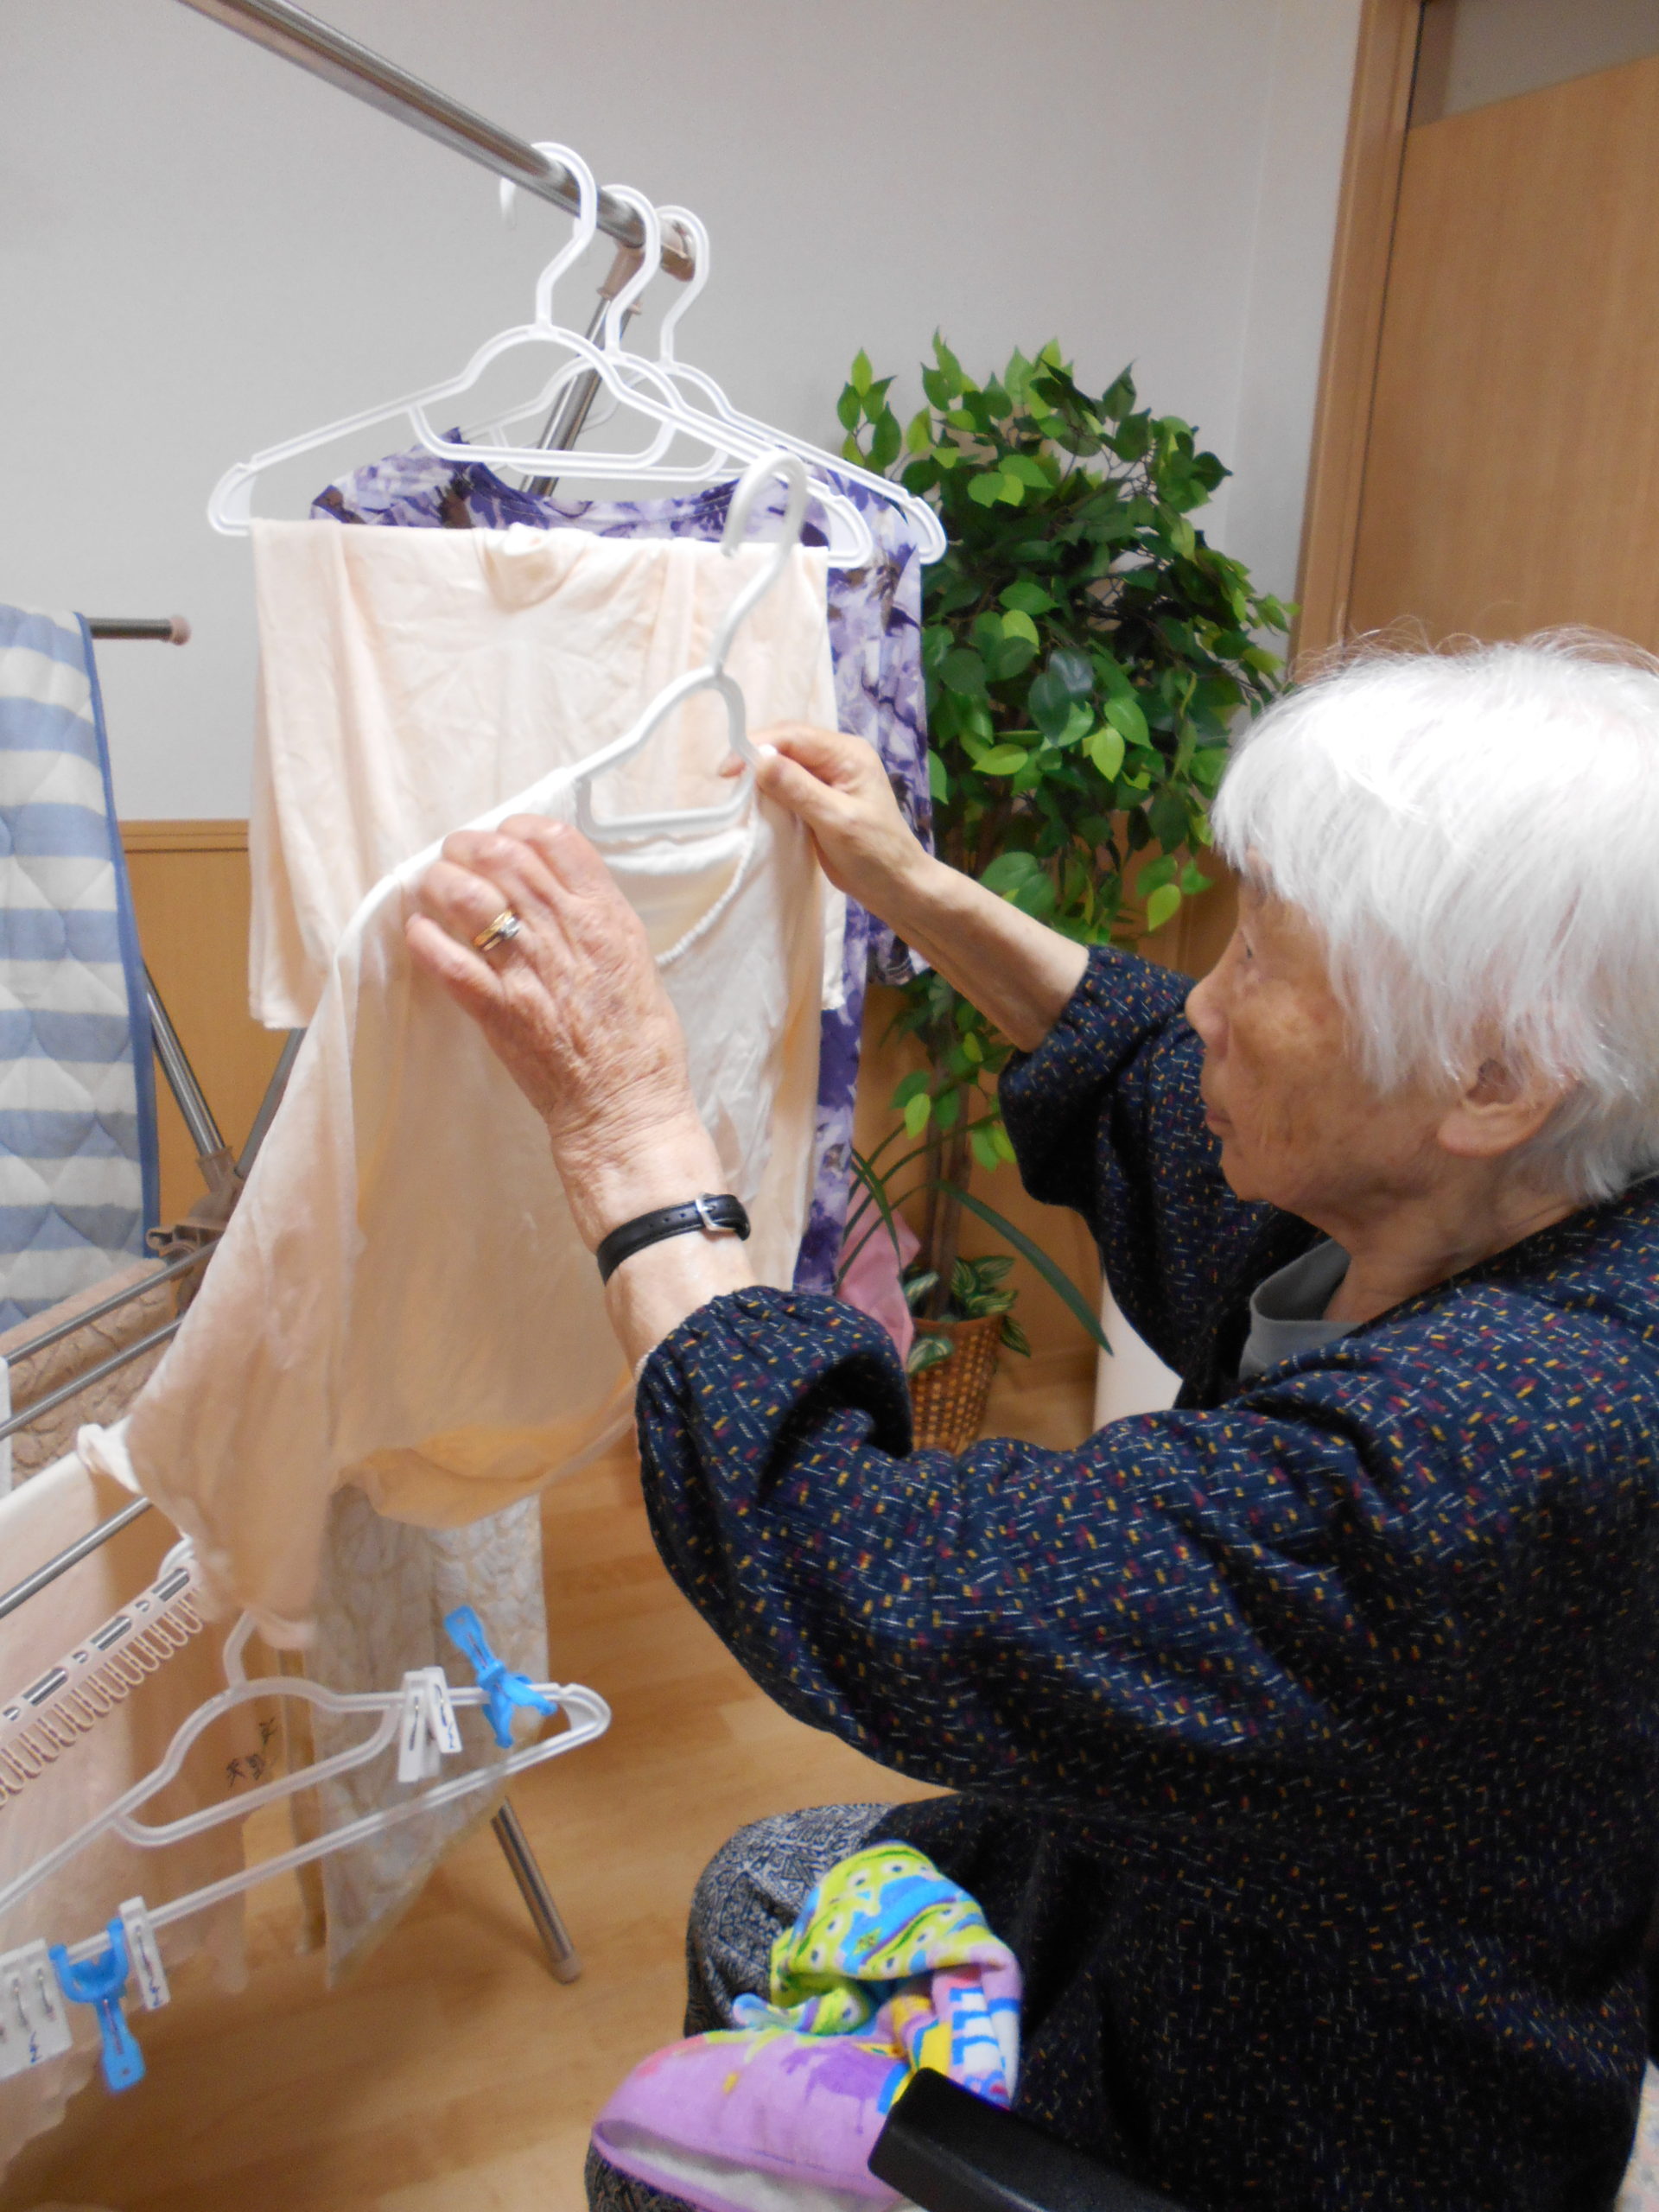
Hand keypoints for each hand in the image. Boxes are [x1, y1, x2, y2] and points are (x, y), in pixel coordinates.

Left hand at [406, 815, 719, 1247]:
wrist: (625, 1107)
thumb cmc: (639, 1043)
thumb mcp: (635, 960)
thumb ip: (597, 921)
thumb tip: (558, 893)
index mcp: (607, 918)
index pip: (555, 840)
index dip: (519, 828)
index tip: (504, 837)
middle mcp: (567, 934)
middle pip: (504, 857)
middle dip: (469, 846)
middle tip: (457, 854)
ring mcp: (530, 971)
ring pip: (468, 897)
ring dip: (442, 882)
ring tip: (434, 887)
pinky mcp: (499, 1010)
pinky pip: (448, 960)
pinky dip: (425, 939)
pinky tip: (419, 932)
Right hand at [744, 723, 935, 929]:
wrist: (896, 886)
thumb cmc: (874, 854)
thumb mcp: (836, 821)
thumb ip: (799, 790)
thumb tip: (760, 761)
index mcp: (847, 753)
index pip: (794, 735)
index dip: (757, 746)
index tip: (727, 771)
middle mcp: (837, 757)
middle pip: (786, 743)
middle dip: (755, 757)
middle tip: (727, 782)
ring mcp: (829, 776)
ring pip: (784, 763)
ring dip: (760, 775)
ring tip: (737, 793)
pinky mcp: (819, 797)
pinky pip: (788, 784)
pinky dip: (769, 791)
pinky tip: (755, 803)